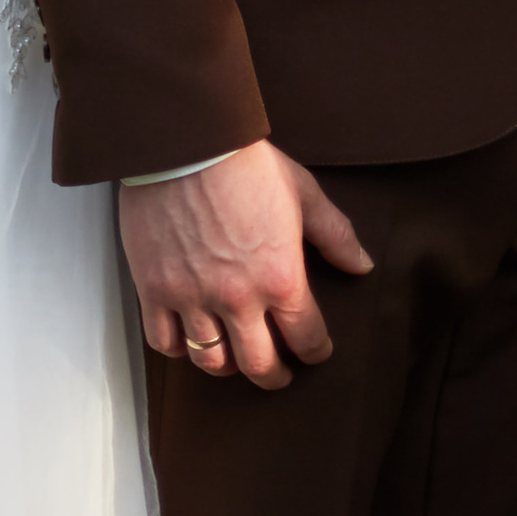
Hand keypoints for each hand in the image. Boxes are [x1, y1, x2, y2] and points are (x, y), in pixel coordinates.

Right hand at [121, 140, 371, 388]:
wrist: (186, 139)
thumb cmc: (246, 163)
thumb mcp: (302, 191)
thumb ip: (335, 234)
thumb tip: (362, 266)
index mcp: (280, 278)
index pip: (306, 339)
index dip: (316, 351)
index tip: (315, 351)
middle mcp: (237, 299)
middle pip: (259, 366)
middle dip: (275, 376)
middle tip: (279, 373)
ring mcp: (192, 297)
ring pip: (212, 362)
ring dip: (228, 366)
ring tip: (234, 359)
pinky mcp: (154, 289)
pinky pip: (165, 342)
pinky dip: (179, 349)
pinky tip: (189, 338)